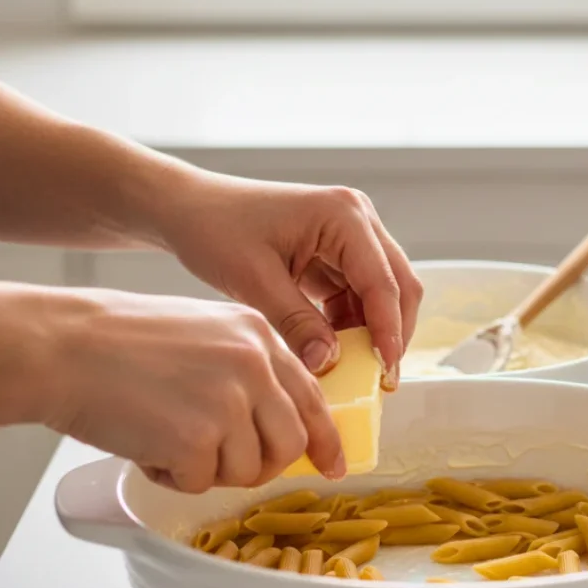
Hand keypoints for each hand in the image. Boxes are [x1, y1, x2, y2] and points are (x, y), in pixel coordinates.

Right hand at [38, 289, 343, 490]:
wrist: (65, 346)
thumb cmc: (122, 341)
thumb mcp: (208, 333)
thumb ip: (250, 369)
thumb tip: (276, 419)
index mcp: (259, 335)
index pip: (312, 396)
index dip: (324, 437)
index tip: (333, 463)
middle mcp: (255, 365)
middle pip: (289, 442)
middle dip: (262, 465)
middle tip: (222, 461)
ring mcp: (230, 401)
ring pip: (248, 469)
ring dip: (209, 469)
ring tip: (169, 437)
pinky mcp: (197, 437)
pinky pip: (200, 482)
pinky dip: (172, 475)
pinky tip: (147, 443)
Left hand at [158, 174, 421, 385]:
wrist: (189, 208)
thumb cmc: (215, 229)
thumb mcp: (254, 280)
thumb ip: (296, 322)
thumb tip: (330, 363)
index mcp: (343, 216)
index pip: (382, 282)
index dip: (389, 330)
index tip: (385, 373)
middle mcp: (357, 219)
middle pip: (398, 284)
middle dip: (392, 332)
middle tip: (380, 379)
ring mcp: (351, 234)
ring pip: (383, 292)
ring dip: (372, 330)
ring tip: (354, 370)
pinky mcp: (339, 252)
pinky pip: (359, 294)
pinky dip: (351, 323)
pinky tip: (333, 349)